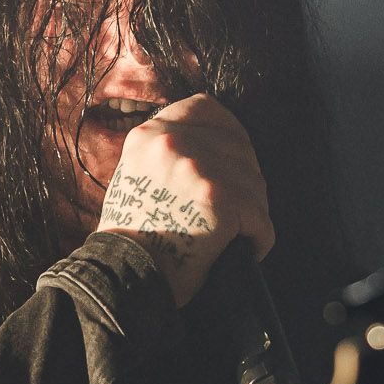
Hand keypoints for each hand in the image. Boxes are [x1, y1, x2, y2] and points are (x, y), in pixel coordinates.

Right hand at [94, 93, 272, 306]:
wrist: (123, 275)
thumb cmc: (131, 236)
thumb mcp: (135, 175)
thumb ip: (166, 155)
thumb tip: (212, 152)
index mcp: (151, 134)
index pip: (206, 108)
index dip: (228, 132)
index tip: (234, 158)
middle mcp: (174, 141)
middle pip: (238, 147)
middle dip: (244, 180)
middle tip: (239, 210)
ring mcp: (199, 167)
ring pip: (254, 184)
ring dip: (252, 212)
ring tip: (240, 234)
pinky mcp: (221, 199)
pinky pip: (260, 218)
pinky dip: (259, 238)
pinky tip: (248, 249)